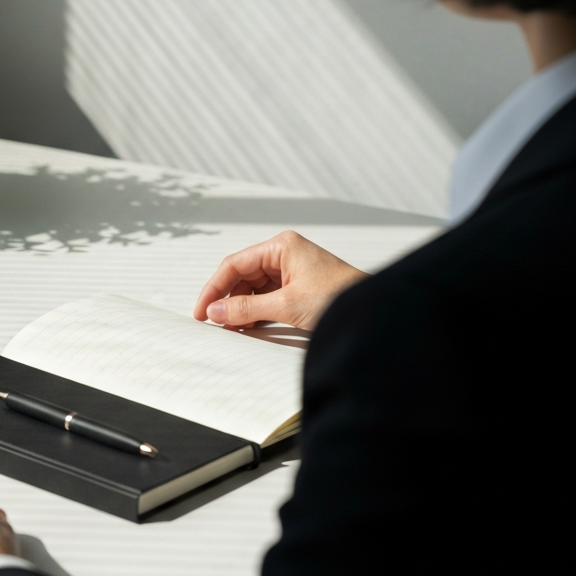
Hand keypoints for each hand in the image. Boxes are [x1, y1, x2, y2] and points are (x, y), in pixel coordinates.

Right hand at [193, 230, 366, 330]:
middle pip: (242, 276)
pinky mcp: (298, 288)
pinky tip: (246, 327)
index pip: (235, 264)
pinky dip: (256, 312)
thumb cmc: (339, 297)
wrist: (374, 311)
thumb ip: (247, 309)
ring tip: (229, 329)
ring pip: (253, 288)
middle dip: (227, 300)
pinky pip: (267, 298)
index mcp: (281, 246)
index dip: (214, 288)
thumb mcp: (287, 305)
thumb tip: (215, 312)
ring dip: (241, 308)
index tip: (201, 311)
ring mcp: (292, 271)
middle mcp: (284, 254)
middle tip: (212, 323)